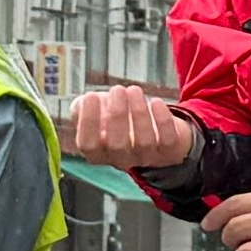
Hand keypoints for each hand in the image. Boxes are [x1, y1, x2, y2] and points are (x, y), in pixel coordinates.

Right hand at [63, 86, 195, 171]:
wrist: (154, 131)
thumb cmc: (119, 120)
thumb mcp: (98, 114)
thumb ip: (84, 108)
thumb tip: (81, 104)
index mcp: (98, 153)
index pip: (88, 144)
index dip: (88, 121)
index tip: (90, 95)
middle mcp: (121, 160)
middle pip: (117, 144)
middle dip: (117, 114)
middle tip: (117, 89)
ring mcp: (146, 158)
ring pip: (144, 141)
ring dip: (139, 112)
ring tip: (134, 90)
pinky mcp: (168, 152)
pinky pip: (167, 140)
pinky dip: (162, 120)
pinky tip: (156, 102)